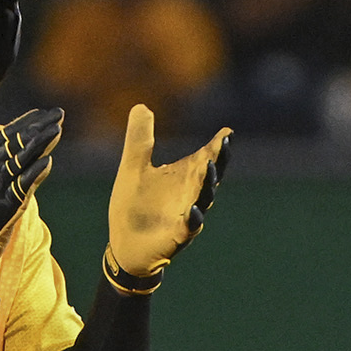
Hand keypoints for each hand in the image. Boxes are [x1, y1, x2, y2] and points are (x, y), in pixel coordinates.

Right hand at [0, 107, 63, 292]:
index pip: (3, 136)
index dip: (23, 123)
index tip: (40, 113)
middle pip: (16, 143)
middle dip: (38, 127)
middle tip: (57, 115)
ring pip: (22, 160)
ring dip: (42, 144)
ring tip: (57, 129)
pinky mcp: (6, 206)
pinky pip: (23, 186)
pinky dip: (35, 173)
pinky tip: (48, 161)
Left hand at [104, 104, 232, 289]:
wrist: (124, 244)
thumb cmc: (133, 206)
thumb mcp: (133, 167)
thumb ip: (139, 139)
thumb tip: (141, 106)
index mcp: (183, 177)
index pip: (206, 158)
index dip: (217, 146)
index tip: (227, 132)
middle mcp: (190, 194)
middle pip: (212, 175)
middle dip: (219, 159)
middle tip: (224, 142)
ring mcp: (187, 215)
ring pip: (204, 198)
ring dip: (209, 183)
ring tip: (210, 166)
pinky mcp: (177, 235)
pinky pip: (190, 226)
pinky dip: (193, 218)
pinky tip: (194, 210)